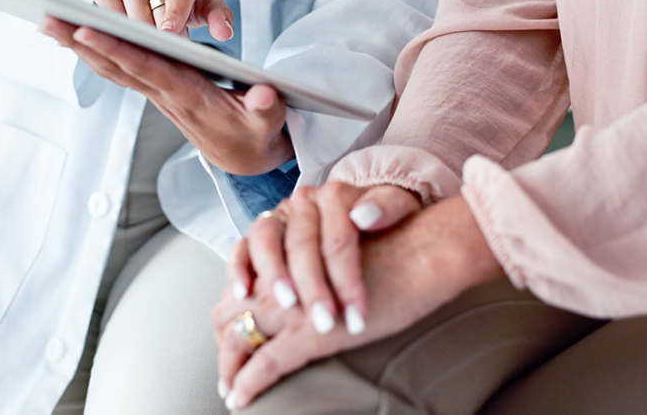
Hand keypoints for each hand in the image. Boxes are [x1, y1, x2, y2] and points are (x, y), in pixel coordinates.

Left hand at [40, 20, 292, 174]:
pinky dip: (95, 53)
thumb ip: (267, 108)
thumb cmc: (257, 134)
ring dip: (79, 47)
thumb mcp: (269, 124)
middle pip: (116, 65)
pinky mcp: (157, 89)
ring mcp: (157, 93)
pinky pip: (119, 69)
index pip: (147, 69)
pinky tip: (75, 38)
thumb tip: (262, 95)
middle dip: (81, 43)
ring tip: (48, 22)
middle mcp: (165, 94)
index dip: (117, 50)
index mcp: (189, 96)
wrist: (245, 157)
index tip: (86, 30)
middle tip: (46, 20)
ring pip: (111, 67)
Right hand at [95, 0, 233, 39]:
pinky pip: (110, 16)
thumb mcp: (206, 4)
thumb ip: (219, 17)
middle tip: (170, 49)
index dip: (175, 13)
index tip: (170, 33)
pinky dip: (120, 32)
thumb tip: (224, 32)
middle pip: (154, 9)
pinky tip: (130, 35)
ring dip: (142, 36)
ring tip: (153, 41)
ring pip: (131, 16)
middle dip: (163, 36)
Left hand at [214, 196, 503, 408]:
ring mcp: (292, 302)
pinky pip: (269, 361)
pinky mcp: (312, 331)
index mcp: (285, 248)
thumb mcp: (342, 250)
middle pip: (229, 309)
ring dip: (229, 365)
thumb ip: (316, 262)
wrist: (422, 250)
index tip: (232, 335)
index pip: (240, 282)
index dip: (231, 311)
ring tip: (230, 387)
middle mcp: (281, 272)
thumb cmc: (393, 251)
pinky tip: (240, 398)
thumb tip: (304, 287)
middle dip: (224, 342)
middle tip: (227, 368)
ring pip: (240, 334)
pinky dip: (249, 382)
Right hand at [227, 183, 421, 339]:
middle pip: (302, 242)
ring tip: (287, 306)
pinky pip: (241, 246)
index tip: (358, 316)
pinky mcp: (261, 233)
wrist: (367, 213)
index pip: (339, 237)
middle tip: (324, 323)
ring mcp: (279, 216)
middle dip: (313, 287)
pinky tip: (245, 293)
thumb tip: (364, 215)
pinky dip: (238, 268)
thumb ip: (390, 206)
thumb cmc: (385, 220)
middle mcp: (303, 202)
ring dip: (274, 274)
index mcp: (335, 195)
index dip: (348, 279)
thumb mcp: (401, 208)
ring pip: (266, 239)